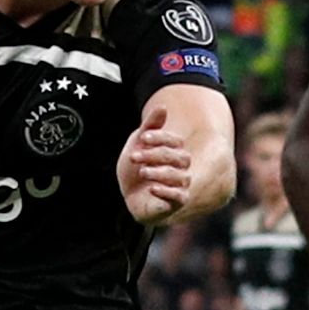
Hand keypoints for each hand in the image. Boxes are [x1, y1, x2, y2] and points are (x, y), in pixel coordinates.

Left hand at [118, 102, 192, 225]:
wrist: (127, 196)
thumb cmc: (134, 169)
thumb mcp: (137, 145)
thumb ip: (150, 127)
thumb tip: (162, 107)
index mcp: (173, 152)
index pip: (176, 142)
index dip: (161, 137)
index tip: (143, 137)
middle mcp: (180, 168)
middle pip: (180, 158)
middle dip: (156, 155)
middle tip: (134, 157)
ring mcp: (179, 185)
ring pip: (180, 177)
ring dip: (160, 173)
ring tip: (142, 172)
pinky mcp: (176, 202)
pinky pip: (180, 197)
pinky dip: (166, 191)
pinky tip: (151, 188)